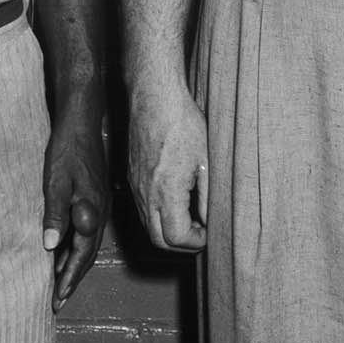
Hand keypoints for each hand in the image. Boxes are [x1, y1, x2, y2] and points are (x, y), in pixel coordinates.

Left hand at [41, 97, 109, 309]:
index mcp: (92, 210)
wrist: (82, 121)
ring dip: (74, 264)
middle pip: (87, 253)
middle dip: (73, 278)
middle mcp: (99, 211)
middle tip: (58, 301)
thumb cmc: (67, 149)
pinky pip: (87, 230)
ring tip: (59, 283)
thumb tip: (51, 246)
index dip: (69, 277)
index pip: (81, 253)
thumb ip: (56, 213)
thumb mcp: (56, 181)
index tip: (58, 298)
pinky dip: (75, 246)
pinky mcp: (94, 197)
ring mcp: (99, 204)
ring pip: (88, 243)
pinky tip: (63, 249)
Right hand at [128, 86, 207, 252]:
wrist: (155, 97)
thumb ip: (208, 196)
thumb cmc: (183, 123)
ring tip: (192, 217)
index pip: (177, 237)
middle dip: (181, 244)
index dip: (196, 242)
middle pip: (158, 240)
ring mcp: (136, 187)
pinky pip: (143, 209)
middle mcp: (146, 194)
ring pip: (148, 226)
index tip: (209, 232)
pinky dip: (158, 216)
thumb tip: (211, 221)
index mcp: (166, 192)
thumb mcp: (206, 160)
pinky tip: (177, 201)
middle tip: (201, 233)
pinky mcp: (132, 178)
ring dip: (168, 231)